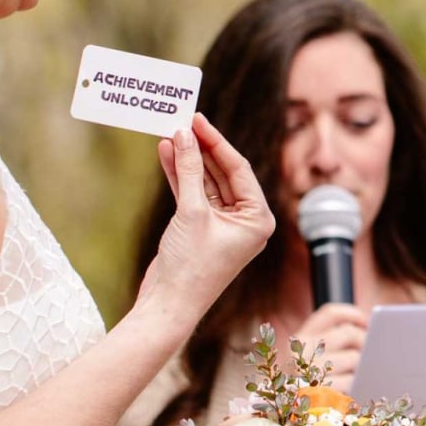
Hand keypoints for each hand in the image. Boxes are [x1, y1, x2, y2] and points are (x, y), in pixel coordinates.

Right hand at [137, 114, 275, 317]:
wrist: (167, 306)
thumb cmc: (189, 267)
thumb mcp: (191, 212)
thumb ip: (188, 170)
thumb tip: (183, 135)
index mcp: (258, 218)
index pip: (239, 168)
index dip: (216, 141)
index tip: (197, 118)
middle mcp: (246, 220)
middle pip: (223, 173)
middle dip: (201, 148)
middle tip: (182, 120)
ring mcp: (224, 225)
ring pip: (206, 182)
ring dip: (187, 160)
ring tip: (169, 133)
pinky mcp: (202, 229)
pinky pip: (193, 195)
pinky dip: (180, 177)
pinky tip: (166, 154)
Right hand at [293, 302, 369, 394]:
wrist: (274, 421)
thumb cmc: (298, 387)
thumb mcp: (304, 360)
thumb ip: (328, 343)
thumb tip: (367, 331)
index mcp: (299, 339)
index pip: (329, 313)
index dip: (351, 313)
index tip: (365, 320)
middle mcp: (303, 351)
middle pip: (350, 333)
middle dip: (365, 342)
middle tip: (371, 353)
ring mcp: (313, 372)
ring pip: (356, 357)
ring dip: (364, 366)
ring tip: (361, 375)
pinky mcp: (324, 394)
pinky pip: (354, 381)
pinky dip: (359, 384)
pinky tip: (356, 389)